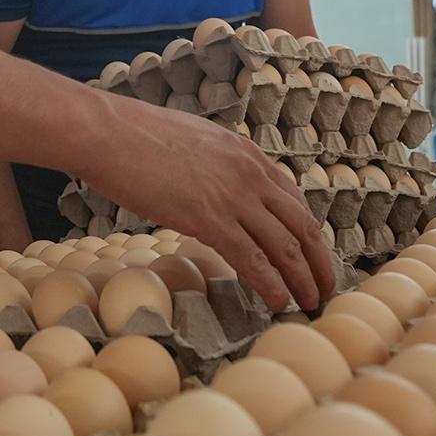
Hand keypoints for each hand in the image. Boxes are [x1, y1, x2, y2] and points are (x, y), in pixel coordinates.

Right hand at [82, 104, 333, 310]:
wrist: (110, 133)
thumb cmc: (138, 135)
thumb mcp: (196, 139)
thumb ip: (217, 163)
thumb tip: (216, 183)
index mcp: (247, 154)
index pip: (293, 198)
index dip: (307, 232)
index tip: (312, 254)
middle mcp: (250, 174)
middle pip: (302, 224)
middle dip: (319, 261)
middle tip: (325, 287)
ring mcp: (233, 197)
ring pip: (286, 246)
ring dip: (303, 279)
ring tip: (310, 302)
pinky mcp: (210, 219)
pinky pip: (254, 259)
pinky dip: (272, 285)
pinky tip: (277, 301)